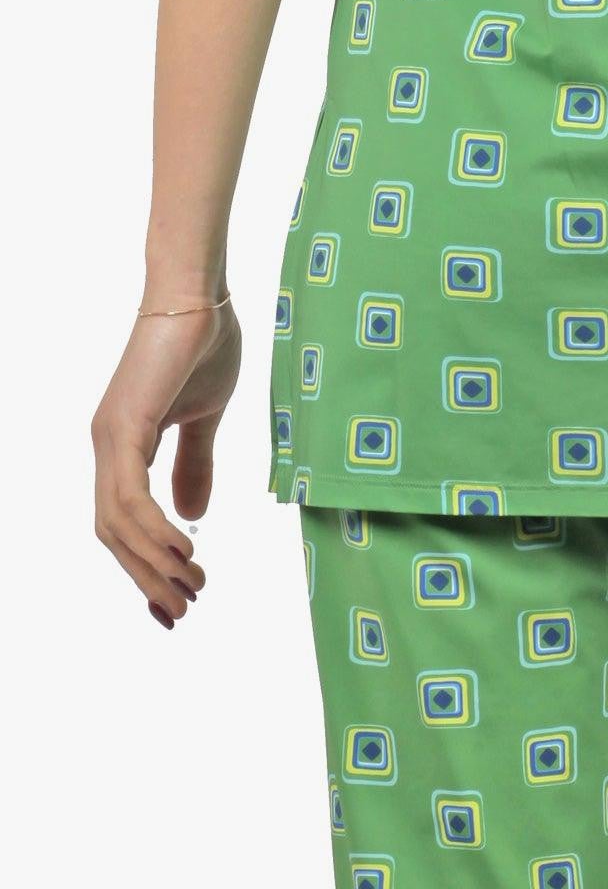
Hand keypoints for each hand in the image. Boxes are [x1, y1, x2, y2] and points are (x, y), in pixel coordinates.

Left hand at [92, 297, 240, 626]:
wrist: (198, 294)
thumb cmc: (204, 343)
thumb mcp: (205, 416)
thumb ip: (195, 463)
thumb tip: (191, 513)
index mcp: (123, 445)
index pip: (122, 523)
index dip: (143, 565)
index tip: (174, 600)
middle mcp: (107, 447)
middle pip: (114, 534)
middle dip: (147, 578)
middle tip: (182, 609)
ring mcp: (110, 437)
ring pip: (117, 523)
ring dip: (152, 563)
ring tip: (190, 588)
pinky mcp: (124, 426)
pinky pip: (130, 495)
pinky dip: (152, 529)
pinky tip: (181, 550)